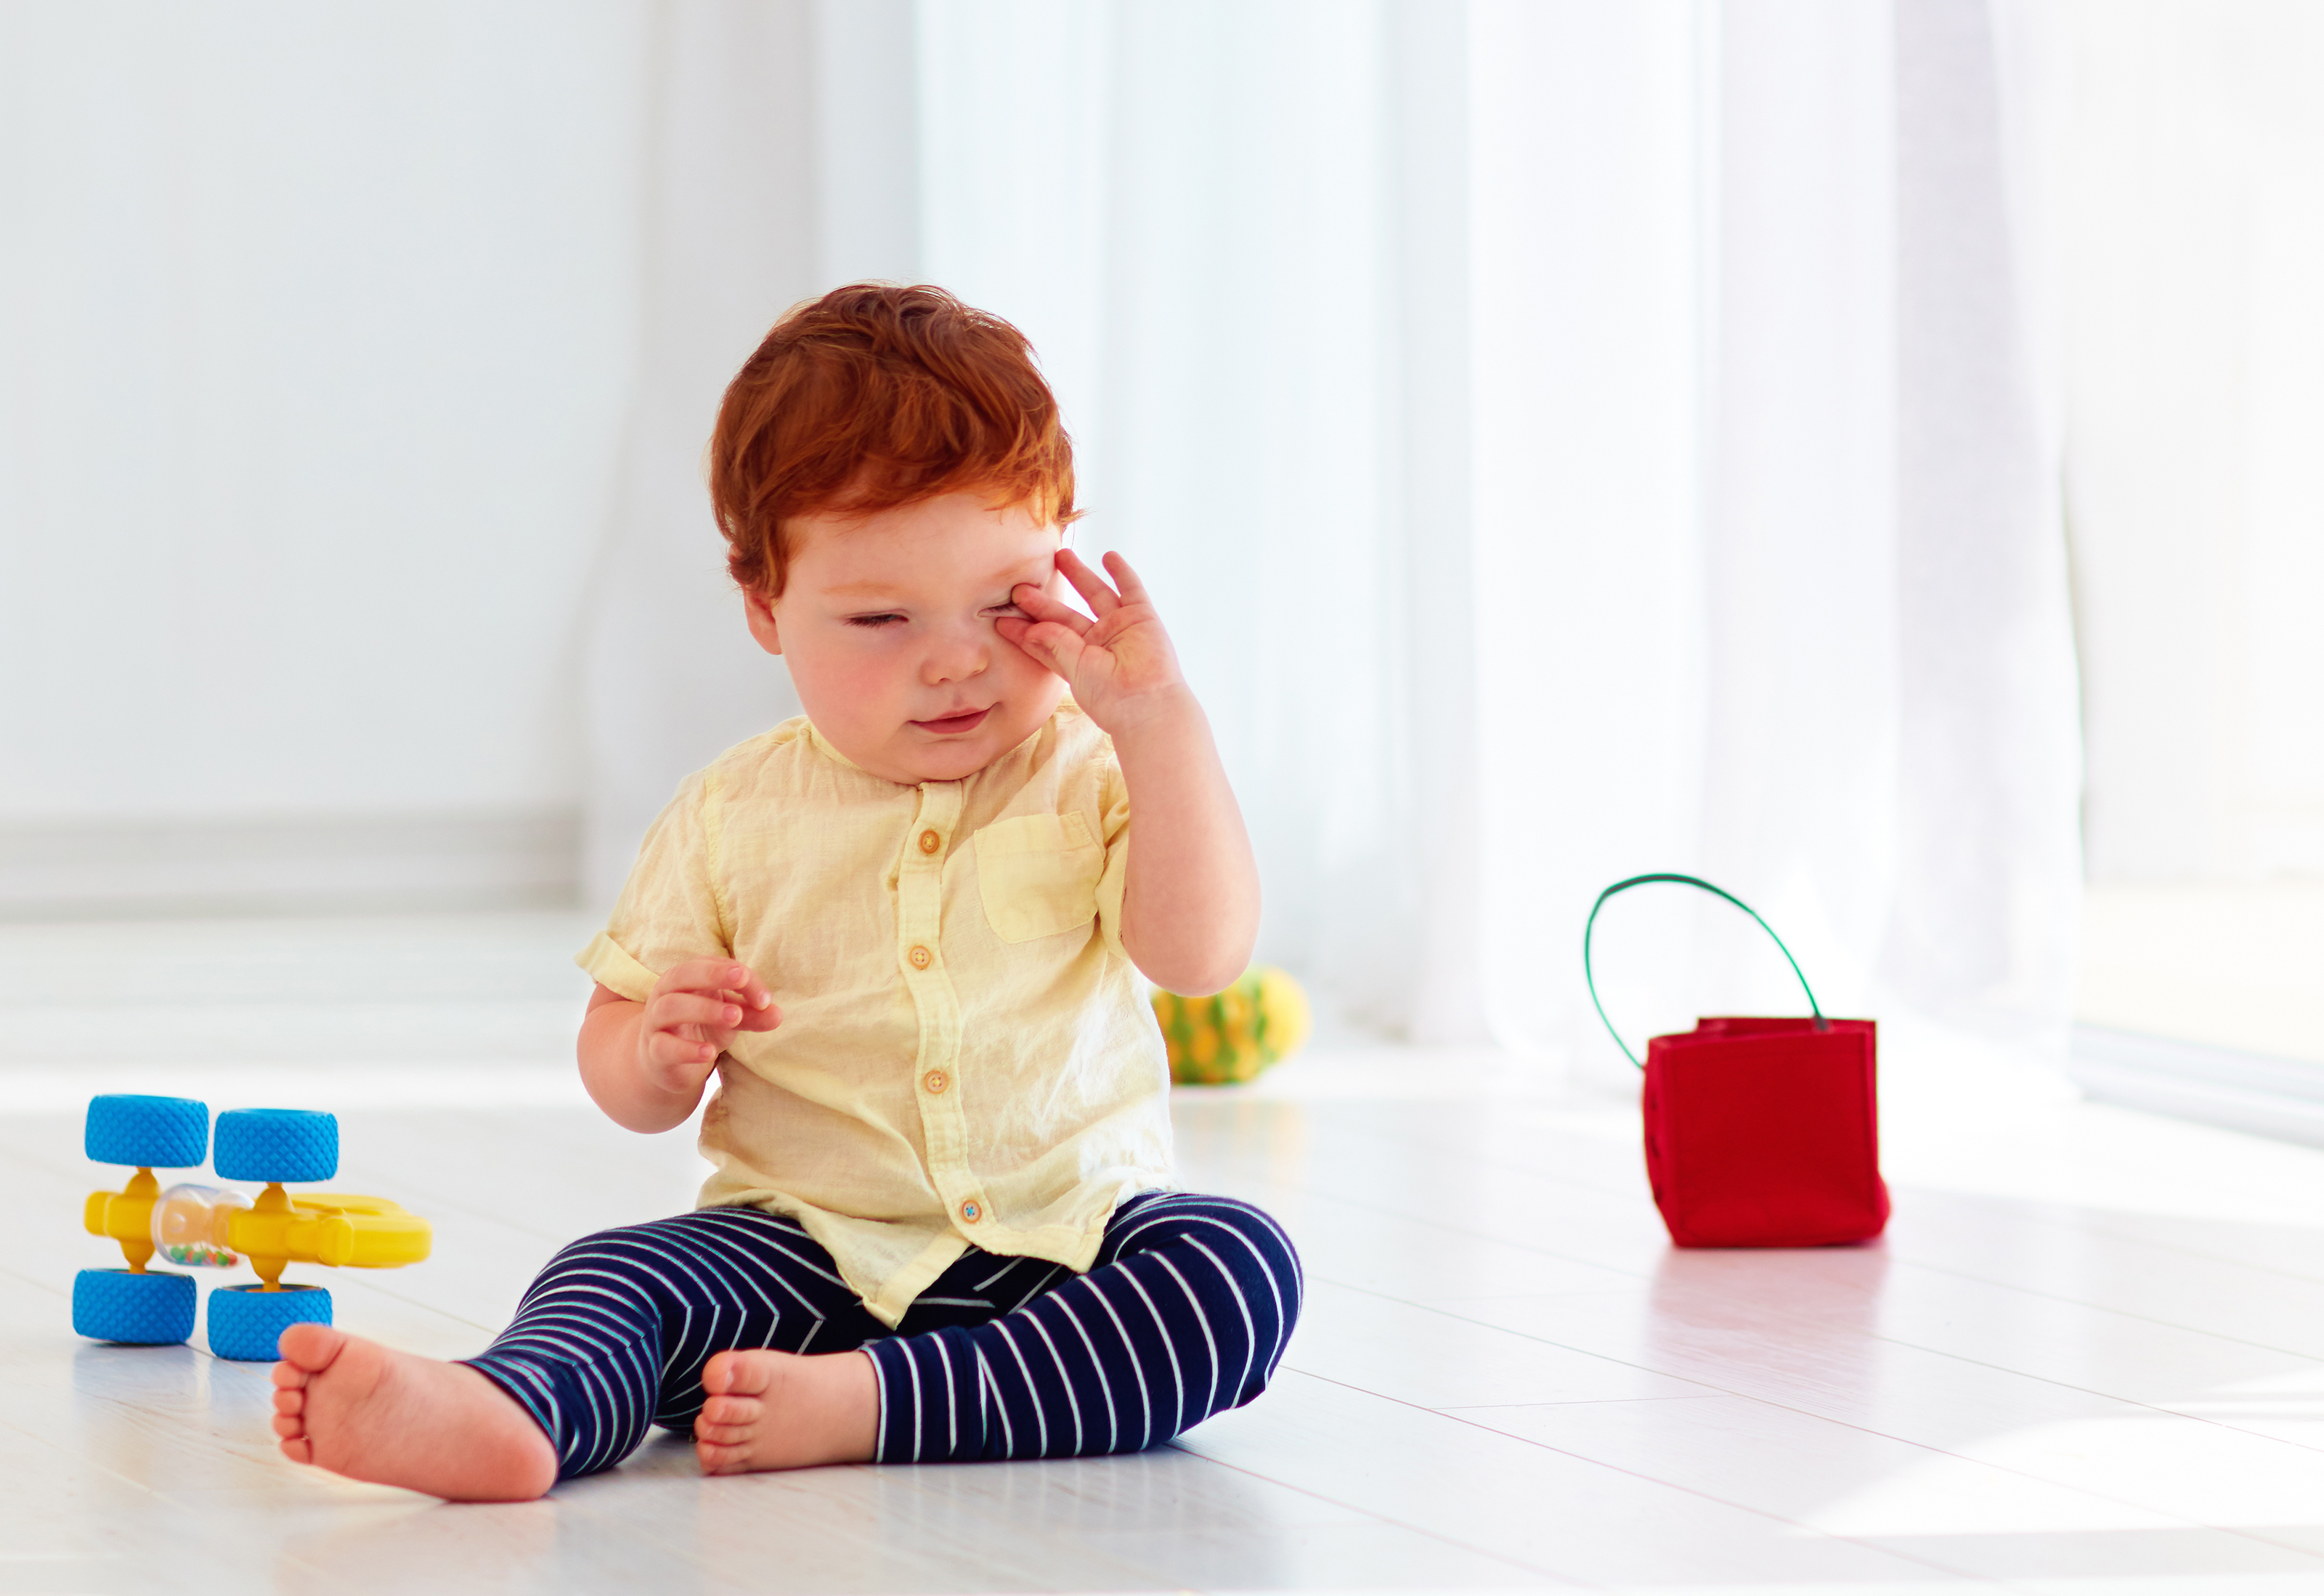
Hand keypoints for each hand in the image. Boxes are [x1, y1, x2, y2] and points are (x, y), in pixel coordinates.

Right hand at [635, 958, 778, 1093]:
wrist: (664, 1064)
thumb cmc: (700, 1029)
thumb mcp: (730, 1019)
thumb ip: (752, 1015)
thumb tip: (778, 1015)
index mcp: (686, 978)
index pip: (712, 965)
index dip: (740, 976)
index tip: (765, 998)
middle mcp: (666, 994)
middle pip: (681, 975)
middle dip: (712, 974)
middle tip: (741, 979)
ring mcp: (656, 1022)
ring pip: (670, 1007)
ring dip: (704, 1009)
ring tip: (735, 1017)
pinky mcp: (654, 1052)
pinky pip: (664, 1046)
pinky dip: (686, 1049)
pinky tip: (709, 1052)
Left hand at [995, 549, 1190, 733]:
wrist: (1146, 704)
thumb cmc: (1110, 698)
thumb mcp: (1074, 670)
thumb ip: (1055, 645)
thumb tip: (1031, 628)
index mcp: (1078, 660)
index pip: (1046, 640)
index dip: (1024, 630)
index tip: (1001, 620)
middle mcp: (1097, 642)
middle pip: (1065, 614)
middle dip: (1043, 601)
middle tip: (1019, 587)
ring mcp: (1120, 628)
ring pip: (1095, 594)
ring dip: (1079, 574)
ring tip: (1060, 554)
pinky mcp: (1142, 618)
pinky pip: (1131, 588)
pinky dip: (1122, 572)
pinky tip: (1109, 556)